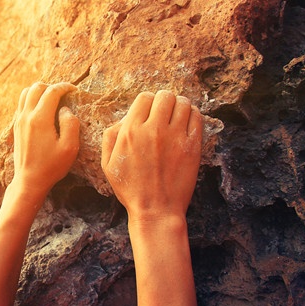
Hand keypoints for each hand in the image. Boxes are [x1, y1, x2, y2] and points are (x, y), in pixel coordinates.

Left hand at [12, 82, 79, 198]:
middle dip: (52, 87)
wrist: (29, 180)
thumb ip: (70, 124)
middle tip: (64, 95)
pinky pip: (22, 104)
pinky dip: (32, 100)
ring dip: (40, 91)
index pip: (52, 91)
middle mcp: (26, 116)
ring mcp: (19, 121)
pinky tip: (42, 110)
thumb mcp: (69, 147)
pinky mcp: (16, 126)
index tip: (74, 90)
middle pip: (36, 87)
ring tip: (52, 100)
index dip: (65, 87)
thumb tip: (65, 109)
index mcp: (40, 119)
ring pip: (26, 93)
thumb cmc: (51, 166)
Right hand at [101, 90, 201, 221]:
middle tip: (164, 112)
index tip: (149, 112)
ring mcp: (175, 137)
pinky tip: (187, 123)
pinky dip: (193, 115)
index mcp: (131, 132)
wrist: (156, 210)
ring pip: (183, 103)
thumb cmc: (130, 189)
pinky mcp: (192, 146)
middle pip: (165, 96)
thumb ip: (110, 136)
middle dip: (164, 101)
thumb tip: (124, 119)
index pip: (144, 97)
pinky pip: (197, 117)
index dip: (147, 102)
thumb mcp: (107, 164)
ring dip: (180, 105)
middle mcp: (153, 130)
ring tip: (177, 115)